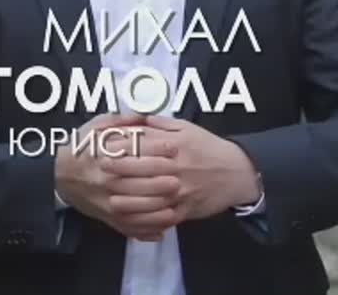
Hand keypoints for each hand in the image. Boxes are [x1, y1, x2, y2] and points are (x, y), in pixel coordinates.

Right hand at [53, 112, 180, 240]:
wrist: (59, 174)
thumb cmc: (82, 148)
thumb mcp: (97, 126)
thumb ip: (122, 120)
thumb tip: (145, 114)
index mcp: (103, 154)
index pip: (134, 151)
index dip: (157, 149)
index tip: (173, 146)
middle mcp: (105, 178)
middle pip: (138, 180)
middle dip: (162, 177)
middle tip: (180, 174)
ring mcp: (107, 200)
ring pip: (137, 206)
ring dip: (160, 203)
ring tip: (177, 195)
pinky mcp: (108, 217)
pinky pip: (131, 225)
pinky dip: (150, 225)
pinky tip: (166, 220)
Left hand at [104, 114, 260, 222]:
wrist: (237, 172)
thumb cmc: (209, 147)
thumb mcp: (187, 128)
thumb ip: (160, 124)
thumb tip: (136, 118)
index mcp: (175, 146)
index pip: (143, 146)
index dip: (122, 147)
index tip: (104, 148)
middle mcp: (177, 168)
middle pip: (143, 171)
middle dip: (120, 172)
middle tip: (100, 171)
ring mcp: (181, 191)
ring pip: (151, 198)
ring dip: (129, 199)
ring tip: (111, 198)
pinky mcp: (186, 209)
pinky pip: (164, 217)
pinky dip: (148, 219)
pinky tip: (133, 218)